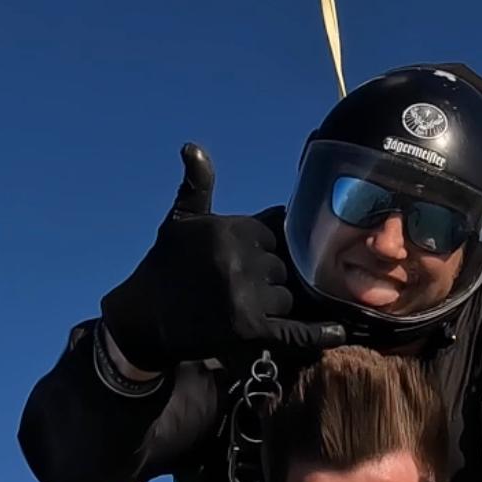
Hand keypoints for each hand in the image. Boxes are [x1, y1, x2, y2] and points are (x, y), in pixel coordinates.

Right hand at [101, 145, 346, 370]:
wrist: (145, 318)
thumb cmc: (165, 266)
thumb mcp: (180, 221)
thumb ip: (197, 185)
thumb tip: (193, 147)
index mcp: (229, 229)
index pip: (275, 235)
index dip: (263, 249)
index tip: (244, 261)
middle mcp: (239, 259)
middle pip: (283, 267)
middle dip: (267, 277)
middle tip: (237, 288)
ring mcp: (246, 294)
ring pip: (287, 297)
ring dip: (273, 304)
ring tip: (240, 307)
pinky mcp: (249, 328)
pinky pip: (293, 330)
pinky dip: (316, 333)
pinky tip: (336, 332)